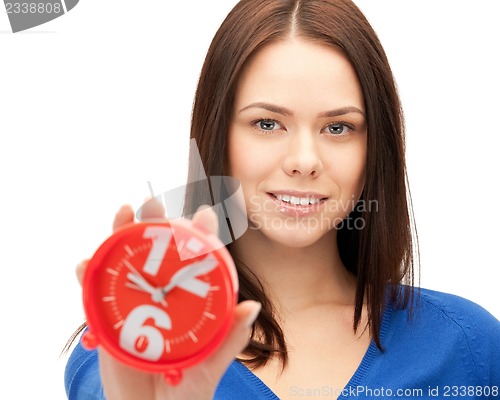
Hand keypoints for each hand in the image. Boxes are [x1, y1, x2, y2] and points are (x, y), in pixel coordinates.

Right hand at [76, 199, 259, 399]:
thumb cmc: (186, 389)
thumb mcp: (210, 363)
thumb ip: (230, 337)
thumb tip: (251, 306)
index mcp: (189, 300)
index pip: (197, 260)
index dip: (201, 234)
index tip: (205, 214)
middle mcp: (161, 294)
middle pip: (157, 251)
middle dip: (155, 222)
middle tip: (155, 203)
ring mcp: (132, 302)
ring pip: (124, 261)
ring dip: (120, 234)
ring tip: (124, 213)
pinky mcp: (106, 317)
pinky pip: (93, 291)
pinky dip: (87, 274)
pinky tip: (86, 263)